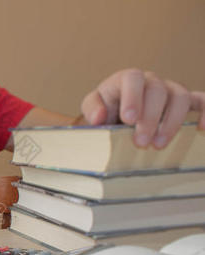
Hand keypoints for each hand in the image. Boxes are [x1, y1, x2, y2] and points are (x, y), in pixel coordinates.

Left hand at [81, 68, 204, 148]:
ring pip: (180, 97)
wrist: (116, 116)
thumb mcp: (92, 107)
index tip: (128, 119)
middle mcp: (151, 81)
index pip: (133, 78)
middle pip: (158, 91)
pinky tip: (201, 129)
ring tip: (158, 145)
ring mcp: (170, 90)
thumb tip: (99, 118)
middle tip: (141, 143)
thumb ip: (93, 109)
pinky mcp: (185, 103)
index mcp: (127, 79)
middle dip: (150, 118)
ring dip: (172, 122)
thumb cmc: (105, 109)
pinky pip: (202, 102)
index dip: (133, 97)